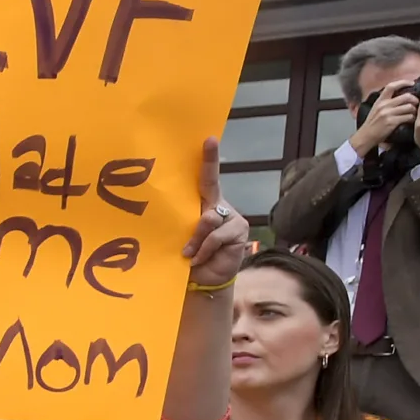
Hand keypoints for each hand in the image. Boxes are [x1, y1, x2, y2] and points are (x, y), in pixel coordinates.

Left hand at [181, 140, 251, 287]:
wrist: (202, 280)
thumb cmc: (188, 257)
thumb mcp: (181, 239)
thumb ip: (182, 225)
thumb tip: (181, 218)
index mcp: (202, 204)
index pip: (205, 178)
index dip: (208, 159)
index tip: (208, 139)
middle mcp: (218, 206)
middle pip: (211, 183)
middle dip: (208, 162)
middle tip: (208, 141)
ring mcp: (231, 217)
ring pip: (207, 219)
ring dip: (194, 238)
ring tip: (187, 253)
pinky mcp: (239, 230)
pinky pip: (215, 236)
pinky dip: (202, 249)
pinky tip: (197, 259)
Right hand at [348, 87, 419, 156]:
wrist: (365, 136)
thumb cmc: (372, 124)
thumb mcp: (376, 109)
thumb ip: (386, 102)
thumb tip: (401, 96)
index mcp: (380, 100)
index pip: (392, 86)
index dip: (403, 82)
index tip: (412, 83)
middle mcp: (384, 105)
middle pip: (406, 96)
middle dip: (415, 100)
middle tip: (417, 103)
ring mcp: (388, 113)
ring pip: (409, 107)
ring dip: (415, 110)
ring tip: (415, 114)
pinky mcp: (392, 122)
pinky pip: (408, 117)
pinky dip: (413, 118)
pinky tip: (412, 120)